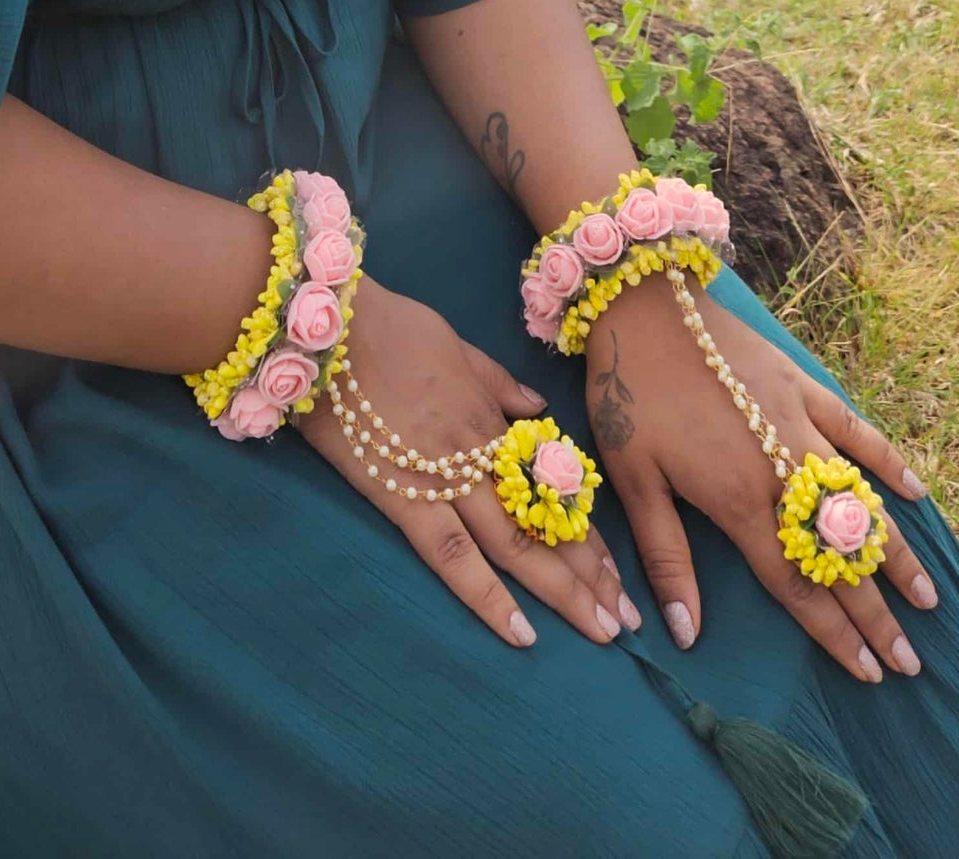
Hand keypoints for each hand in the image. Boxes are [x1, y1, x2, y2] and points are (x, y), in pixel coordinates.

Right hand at [291, 273, 645, 652]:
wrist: (332, 324)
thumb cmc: (389, 326)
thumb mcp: (458, 344)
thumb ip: (498, 382)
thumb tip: (536, 409)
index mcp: (493, 419)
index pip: (553, 488)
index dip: (587, 534)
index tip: (616, 574)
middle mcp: (481, 455)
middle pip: (546, 524)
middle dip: (590, 576)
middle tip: (626, 622)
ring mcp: (445, 478)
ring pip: (515, 545)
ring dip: (561, 592)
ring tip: (600, 633)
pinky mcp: (402, 496)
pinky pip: (452, 555)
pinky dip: (488, 596)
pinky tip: (520, 632)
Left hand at [584, 279, 940, 685]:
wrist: (642, 304)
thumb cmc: (629, 395)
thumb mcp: (632, 481)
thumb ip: (666, 558)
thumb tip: (687, 634)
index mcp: (738, 501)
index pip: (796, 585)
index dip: (833, 634)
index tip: (868, 671)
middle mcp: (780, 471)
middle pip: (838, 557)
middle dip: (876, 613)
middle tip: (910, 662)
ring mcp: (799, 426)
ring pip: (860, 501)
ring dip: (896, 552)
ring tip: (927, 597)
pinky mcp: (803, 387)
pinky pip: (857, 432)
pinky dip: (888, 463)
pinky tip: (917, 493)